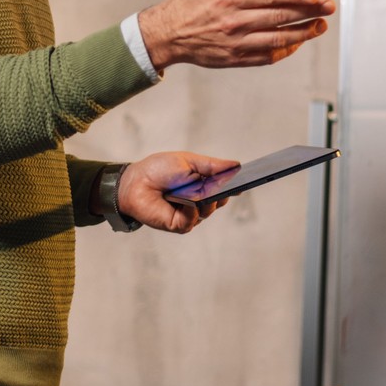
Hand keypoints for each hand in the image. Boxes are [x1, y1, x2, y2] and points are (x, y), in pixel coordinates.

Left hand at [117, 152, 238, 233]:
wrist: (135, 181)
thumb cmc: (159, 170)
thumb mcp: (188, 161)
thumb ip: (211, 165)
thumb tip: (235, 166)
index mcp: (204, 185)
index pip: (226, 186)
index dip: (237, 184)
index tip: (250, 177)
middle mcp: (201, 202)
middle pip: (221, 199)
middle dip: (223, 190)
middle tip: (225, 183)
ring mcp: (191, 214)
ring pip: (209, 210)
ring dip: (203, 198)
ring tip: (198, 188)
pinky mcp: (179, 224)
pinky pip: (192, 219)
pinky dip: (191, 209)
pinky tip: (186, 201)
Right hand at [137, 0, 334, 70]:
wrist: (165, 36)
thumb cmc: (185, 3)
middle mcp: (234, 21)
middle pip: (280, 16)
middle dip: (309, 11)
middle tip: (329, 7)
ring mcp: (235, 43)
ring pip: (278, 39)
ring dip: (303, 33)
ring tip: (320, 26)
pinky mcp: (235, 59)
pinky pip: (266, 57)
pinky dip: (285, 51)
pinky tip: (298, 42)